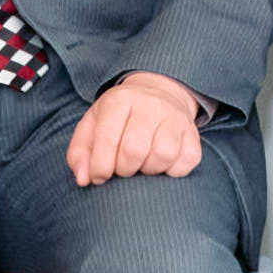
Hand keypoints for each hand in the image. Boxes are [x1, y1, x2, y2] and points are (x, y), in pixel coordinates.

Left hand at [64, 70, 209, 185]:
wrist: (158, 93)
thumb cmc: (119, 117)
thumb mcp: (93, 125)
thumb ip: (80, 152)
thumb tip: (83, 179)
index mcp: (120, 100)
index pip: (108, 139)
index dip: (100, 166)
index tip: (99, 176)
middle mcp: (149, 105)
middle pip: (134, 150)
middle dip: (124, 169)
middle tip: (122, 169)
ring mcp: (175, 118)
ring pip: (163, 155)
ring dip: (148, 170)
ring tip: (141, 165)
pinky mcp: (192, 133)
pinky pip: (188, 160)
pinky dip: (173, 171)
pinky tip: (162, 165)